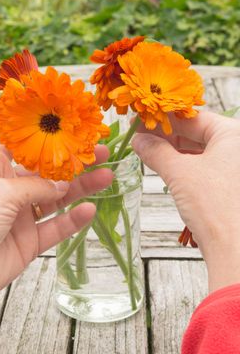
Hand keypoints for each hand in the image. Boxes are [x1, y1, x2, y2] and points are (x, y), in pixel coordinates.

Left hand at [0, 135, 112, 332]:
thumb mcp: (3, 192)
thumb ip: (37, 187)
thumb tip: (64, 185)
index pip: (21, 145)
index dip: (42, 135)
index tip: (66, 127)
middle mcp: (10, 189)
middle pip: (47, 172)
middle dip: (72, 162)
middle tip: (99, 153)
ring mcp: (21, 215)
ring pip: (57, 199)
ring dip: (81, 189)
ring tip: (106, 177)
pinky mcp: (30, 240)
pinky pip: (56, 227)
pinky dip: (73, 220)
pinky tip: (89, 210)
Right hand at [132, 112, 239, 291]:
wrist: (236, 251)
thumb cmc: (215, 206)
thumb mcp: (180, 173)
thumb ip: (156, 151)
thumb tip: (138, 140)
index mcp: (234, 135)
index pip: (193, 119)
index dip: (163, 120)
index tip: (141, 122)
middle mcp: (238, 148)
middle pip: (196, 134)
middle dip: (166, 136)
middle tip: (140, 137)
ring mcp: (235, 167)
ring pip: (198, 151)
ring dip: (172, 151)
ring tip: (147, 151)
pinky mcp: (230, 185)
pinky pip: (203, 167)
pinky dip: (182, 166)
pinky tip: (164, 166)